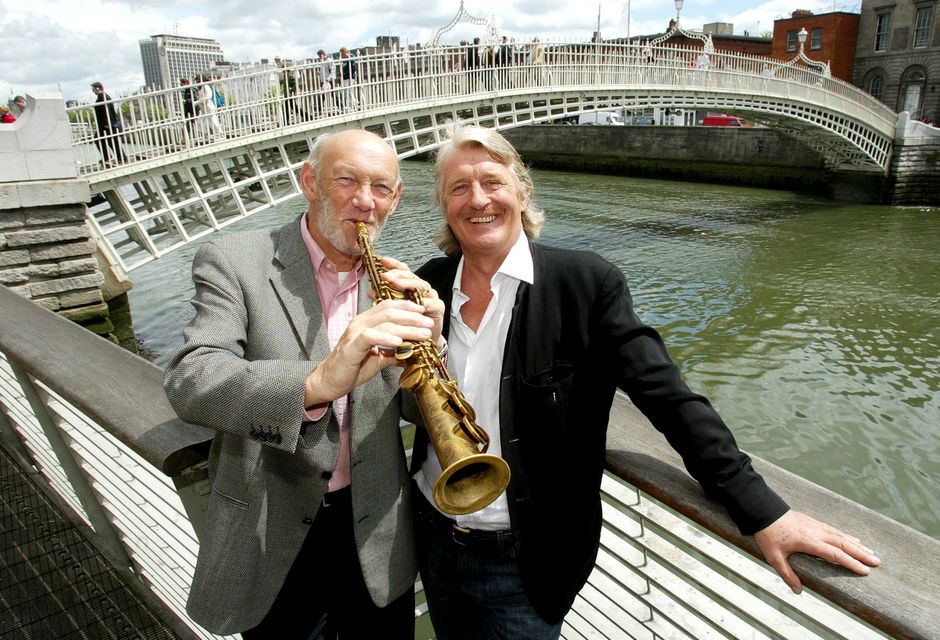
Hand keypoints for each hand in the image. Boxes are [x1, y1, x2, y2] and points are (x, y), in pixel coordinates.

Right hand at [303, 298, 432, 405]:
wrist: (330, 381)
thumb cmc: (352, 368)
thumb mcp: (378, 359)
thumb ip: (394, 353)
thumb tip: (412, 354)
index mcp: (365, 322)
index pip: (388, 306)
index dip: (407, 307)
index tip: (424, 312)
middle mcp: (360, 323)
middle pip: (390, 311)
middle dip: (413, 316)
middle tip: (429, 323)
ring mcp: (354, 333)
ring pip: (384, 322)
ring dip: (407, 327)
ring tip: (423, 333)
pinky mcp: (351, 346)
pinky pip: (370, 336)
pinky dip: (386, 337)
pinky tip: (400, 341)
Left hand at [376, 256, 445, 344]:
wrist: (422, 342)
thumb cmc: (407, 325)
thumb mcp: (393, 310)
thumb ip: (385, 299)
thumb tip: (370, 291)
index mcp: (411, 287)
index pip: (403, 271)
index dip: (393, 264)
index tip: (381, 260)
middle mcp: (422, 289)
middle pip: (411, 275)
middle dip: (398, 274)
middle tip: (386, 276)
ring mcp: (431, 297)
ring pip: (421, 285)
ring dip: (408, 284)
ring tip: (396, 284)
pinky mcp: (438, 308)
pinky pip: (432, 303)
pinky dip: (424, 303)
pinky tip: (416, 302)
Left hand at [754, 510, 880, 593]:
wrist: (763, 511)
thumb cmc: (768, 534)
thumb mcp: (774, 557)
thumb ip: (787, 574)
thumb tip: (798, 591)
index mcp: (808, 541)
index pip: (834, 554)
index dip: (850, 563)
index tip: (865, 570)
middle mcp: (815, 532)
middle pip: (843, 543)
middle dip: (861, 554)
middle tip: (877, 562)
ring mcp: (815, 525)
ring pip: (840, 535)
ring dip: (856, 544)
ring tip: (871, 552)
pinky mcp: (813, 521)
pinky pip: (834, 530)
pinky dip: (846, 536)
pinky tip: (852, 540)